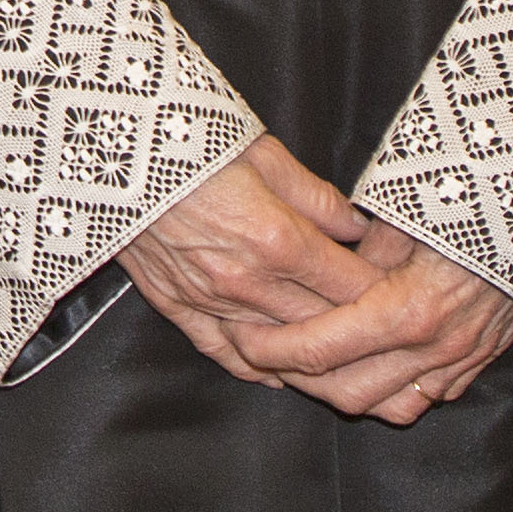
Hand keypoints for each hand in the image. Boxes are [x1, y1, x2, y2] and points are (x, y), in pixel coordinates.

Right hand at [120, 136, 385, 377]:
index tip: (405, 293)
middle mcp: (247, 281)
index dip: (386, 294)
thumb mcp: (264, 151)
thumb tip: (357, 227)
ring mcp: (209, 300)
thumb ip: (317, 197)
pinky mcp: (175, 306)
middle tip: (388, 336)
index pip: (351, 287)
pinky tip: (278, 372)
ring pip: (279, 352)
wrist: (107, 148)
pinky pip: (224, 353)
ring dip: (314, 360)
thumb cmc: (187, 138)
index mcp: (277, 238)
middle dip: (360, 333)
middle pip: (322, 325)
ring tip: (346, 365)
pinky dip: (256, 368)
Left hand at [239, 216, 512, 425]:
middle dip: (298, 379)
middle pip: (346, 394)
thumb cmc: (465, 198)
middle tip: (265, 354)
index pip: (318, 350)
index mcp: (406, 311)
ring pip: (388, 406)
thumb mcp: (397, 216)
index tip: (242, 337)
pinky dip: (392, 388)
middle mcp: (433, 348)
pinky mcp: (481, 360)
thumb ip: (351, 256)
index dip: (270, 349)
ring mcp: (461, 360)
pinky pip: (428, 394)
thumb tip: (309, 269)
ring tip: (311, 363)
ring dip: (344, 391)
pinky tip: (370, 364)